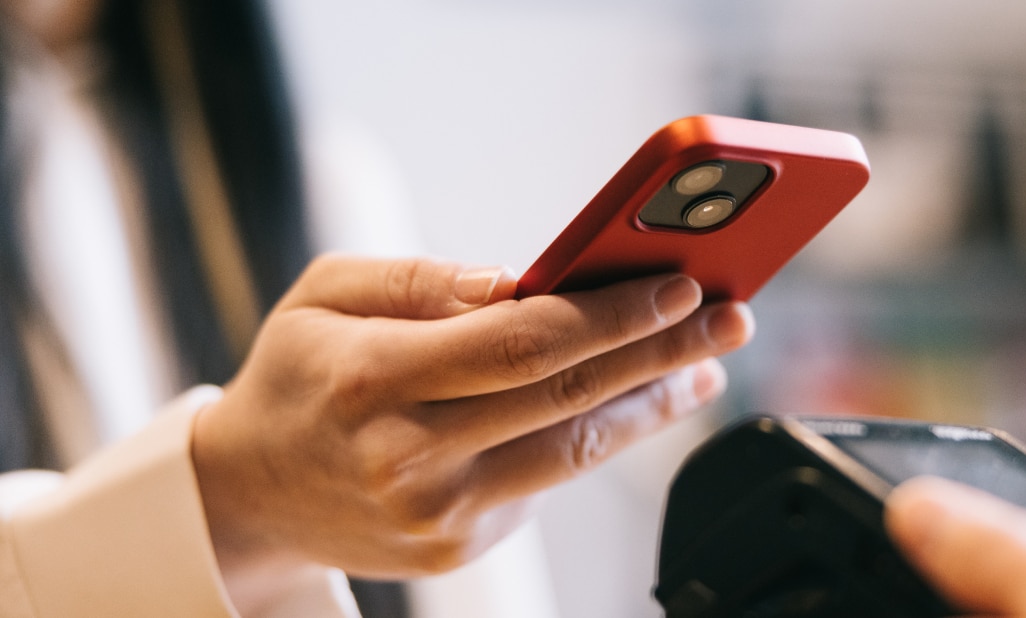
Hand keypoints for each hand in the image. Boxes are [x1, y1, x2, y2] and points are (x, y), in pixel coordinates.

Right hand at [191, 255, 752, 609]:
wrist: (249, 492)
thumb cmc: (300, 375)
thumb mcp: (329, 295)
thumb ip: (423, 279)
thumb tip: (521, 281)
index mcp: (373, 378)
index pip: (523, 343)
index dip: (612, 314)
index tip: (679, 282)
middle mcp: (408, 456)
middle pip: (568, 398)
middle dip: (663, 353)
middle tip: (730, 318)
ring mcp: (437, 514)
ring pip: (576, 452)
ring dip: (654, 406)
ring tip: (705, 366)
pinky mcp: (458, 548)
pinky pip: (547, 483)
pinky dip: (600, 438)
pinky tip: (638, 401)